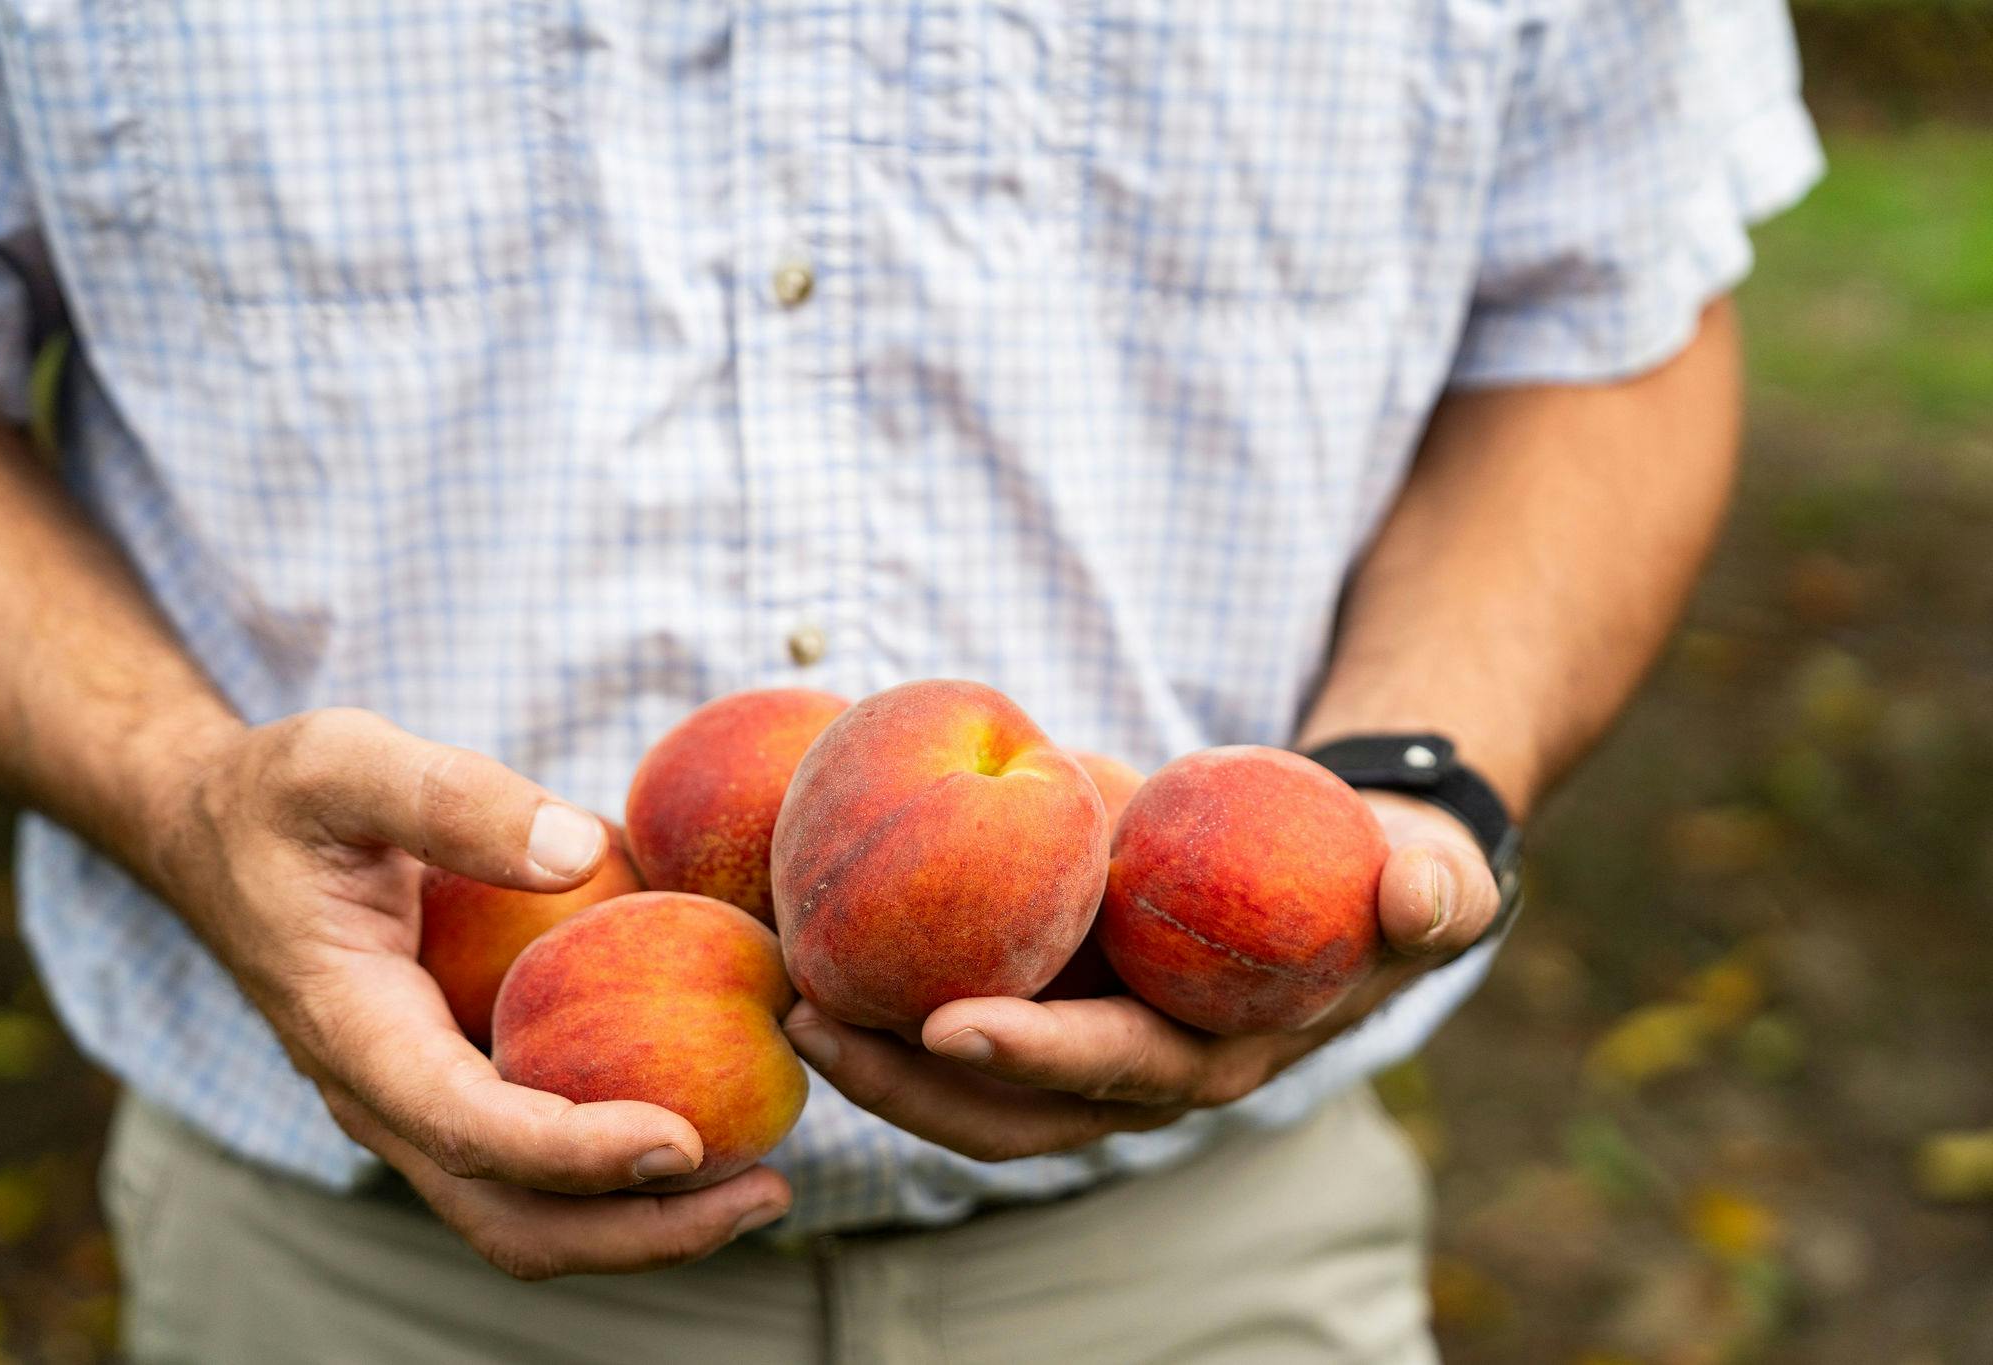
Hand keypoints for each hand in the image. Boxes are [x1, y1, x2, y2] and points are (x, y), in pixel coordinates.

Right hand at [146, 707, 790, 1278]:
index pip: (470, 1131)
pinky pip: (540, 1155)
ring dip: (645, 1219)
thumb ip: (452, 798)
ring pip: (531, 1211)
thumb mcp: (344, 761)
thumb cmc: (281, 796)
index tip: (681, 1139)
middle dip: (639, 1231)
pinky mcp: (454, 1080)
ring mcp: (421, 1100)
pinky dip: (624, 1164)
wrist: (217, 834)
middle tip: (768, 1196)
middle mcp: (387, 1095)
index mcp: (354, 1031)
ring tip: (765, 1187)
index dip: (576, 1152)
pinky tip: (720, 1118)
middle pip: (513, 1219)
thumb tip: (580, 850)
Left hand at [781, 791, 1500, 1160]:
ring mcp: (1082, 1039)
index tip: (953, 1023)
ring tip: (786, 992)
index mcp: (1220, 1052)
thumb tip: (1421, 894)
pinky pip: (955, 1008)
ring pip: (961, 1080)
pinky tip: (810, 940)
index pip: (1121, 1072)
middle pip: (1009, 1107)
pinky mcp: (1050, 994)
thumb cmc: (1381, 874)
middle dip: (908, 1080)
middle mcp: (1136, 1068)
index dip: (1042, 1056)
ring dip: (873, 1050)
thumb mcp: (1425, 875)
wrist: (1342, 870)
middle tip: (815, 1021)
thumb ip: (1432, 889)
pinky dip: (883, 990)